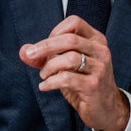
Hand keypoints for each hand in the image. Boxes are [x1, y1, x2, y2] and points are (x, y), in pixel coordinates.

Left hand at [19, 15, 129, 130]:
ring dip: (49, 67)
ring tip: (43, 75)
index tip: (46, 46)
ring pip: (69, 58)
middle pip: (70, 39)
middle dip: (45, 46)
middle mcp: (101, 50)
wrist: (106, 109)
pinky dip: (51, 82)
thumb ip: (45, 58)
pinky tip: (45, 86)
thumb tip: (24, 51)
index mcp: (96, 40)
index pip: (75, 22)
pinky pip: (68, 78)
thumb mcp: (67, 67)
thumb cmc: (85, 83)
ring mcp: (99, 68)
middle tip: (31, 55)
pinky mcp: (93, 85)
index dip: (56, 31)